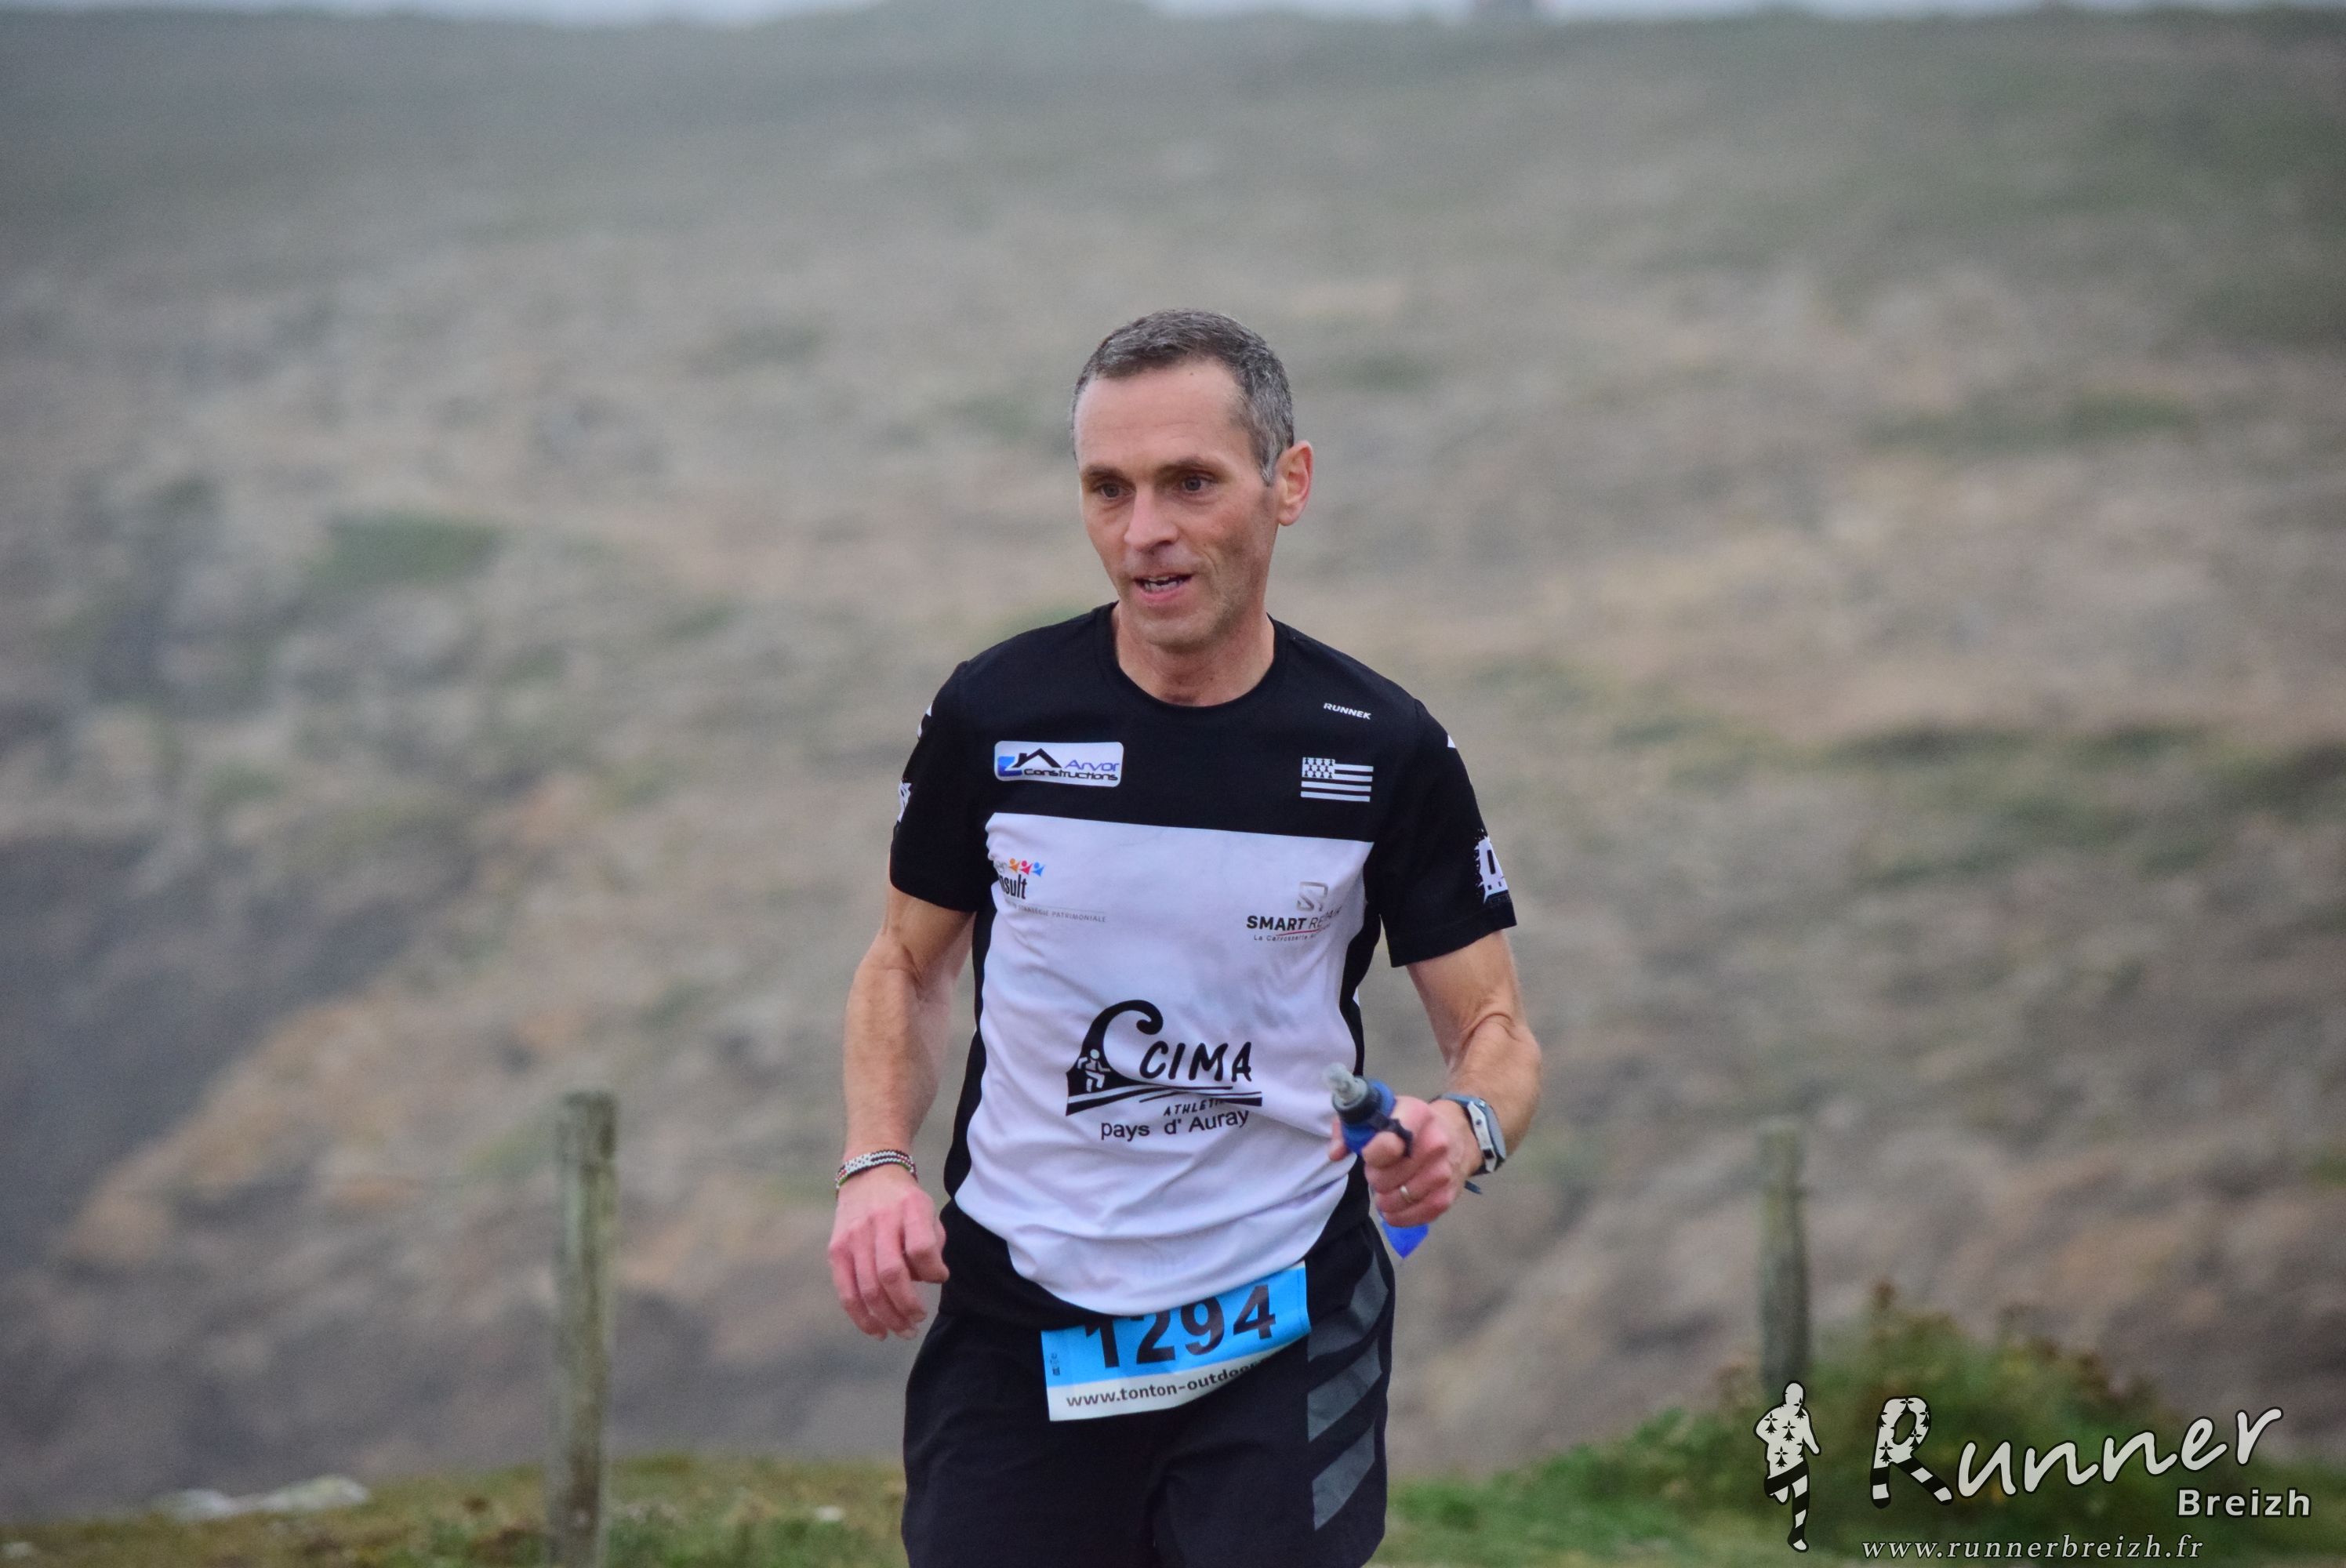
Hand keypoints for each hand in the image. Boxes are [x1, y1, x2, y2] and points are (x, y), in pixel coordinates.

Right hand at [827, 1163, 948, 1339]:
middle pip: (891, 1274)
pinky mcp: (836, 1250)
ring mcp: (854, 1237)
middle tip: (919, 1320)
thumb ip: (932, 1243)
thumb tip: (930, 1280)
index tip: (941, 1278)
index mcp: (909, 1208)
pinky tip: (877, 1330)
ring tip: (903, 1330)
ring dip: (888, 1317)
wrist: (868, 1174)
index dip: (934, 1271)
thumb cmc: (904, 1201)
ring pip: (868, 1288)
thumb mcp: (927, 1209)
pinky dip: (862, 1316)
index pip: (921, 1247)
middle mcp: (878, 1222)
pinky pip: (847, 1291)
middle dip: (908, 1305)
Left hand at [1325, 1095, 1475, 1229]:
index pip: (1388, 1143)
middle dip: (1375, 1176)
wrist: (1459, 1134)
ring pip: (1397, 1200)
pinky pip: (1414, 1217)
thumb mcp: (1383, 1112)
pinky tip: (1393, 1207)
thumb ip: (1351, 1128)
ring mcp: (1443, 1173)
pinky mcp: (1447, 1197)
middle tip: (1381, 1169)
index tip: (1368, 1155)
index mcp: (1416, 1115)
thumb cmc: (1412, 1123)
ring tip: (1386, 1187)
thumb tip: (1336, 1153)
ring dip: (1384, 1198)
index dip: (1371, 1154)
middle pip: (1386, 1177)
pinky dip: (1398, 1216)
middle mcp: (1435, 1144)